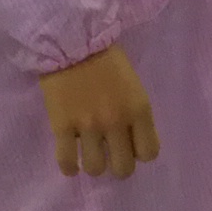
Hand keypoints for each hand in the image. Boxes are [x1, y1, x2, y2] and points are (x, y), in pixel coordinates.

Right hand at [40, 45, 160, 178]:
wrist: (71, 42)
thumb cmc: (107, 59)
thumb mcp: (133, 85)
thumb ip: (134, 113)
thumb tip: (130, 139)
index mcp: (138, 110)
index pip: (149, 153)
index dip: (140, 153)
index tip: (131, 146)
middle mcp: (116, 122)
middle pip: (123, 168)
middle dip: (118, 165)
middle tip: (110, 155)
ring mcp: (88, 126)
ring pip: (96, 168)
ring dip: (94, 165)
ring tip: (89, 155)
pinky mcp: (62, 126)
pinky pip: (66, 161)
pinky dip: (69, 168)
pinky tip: (71, 164)